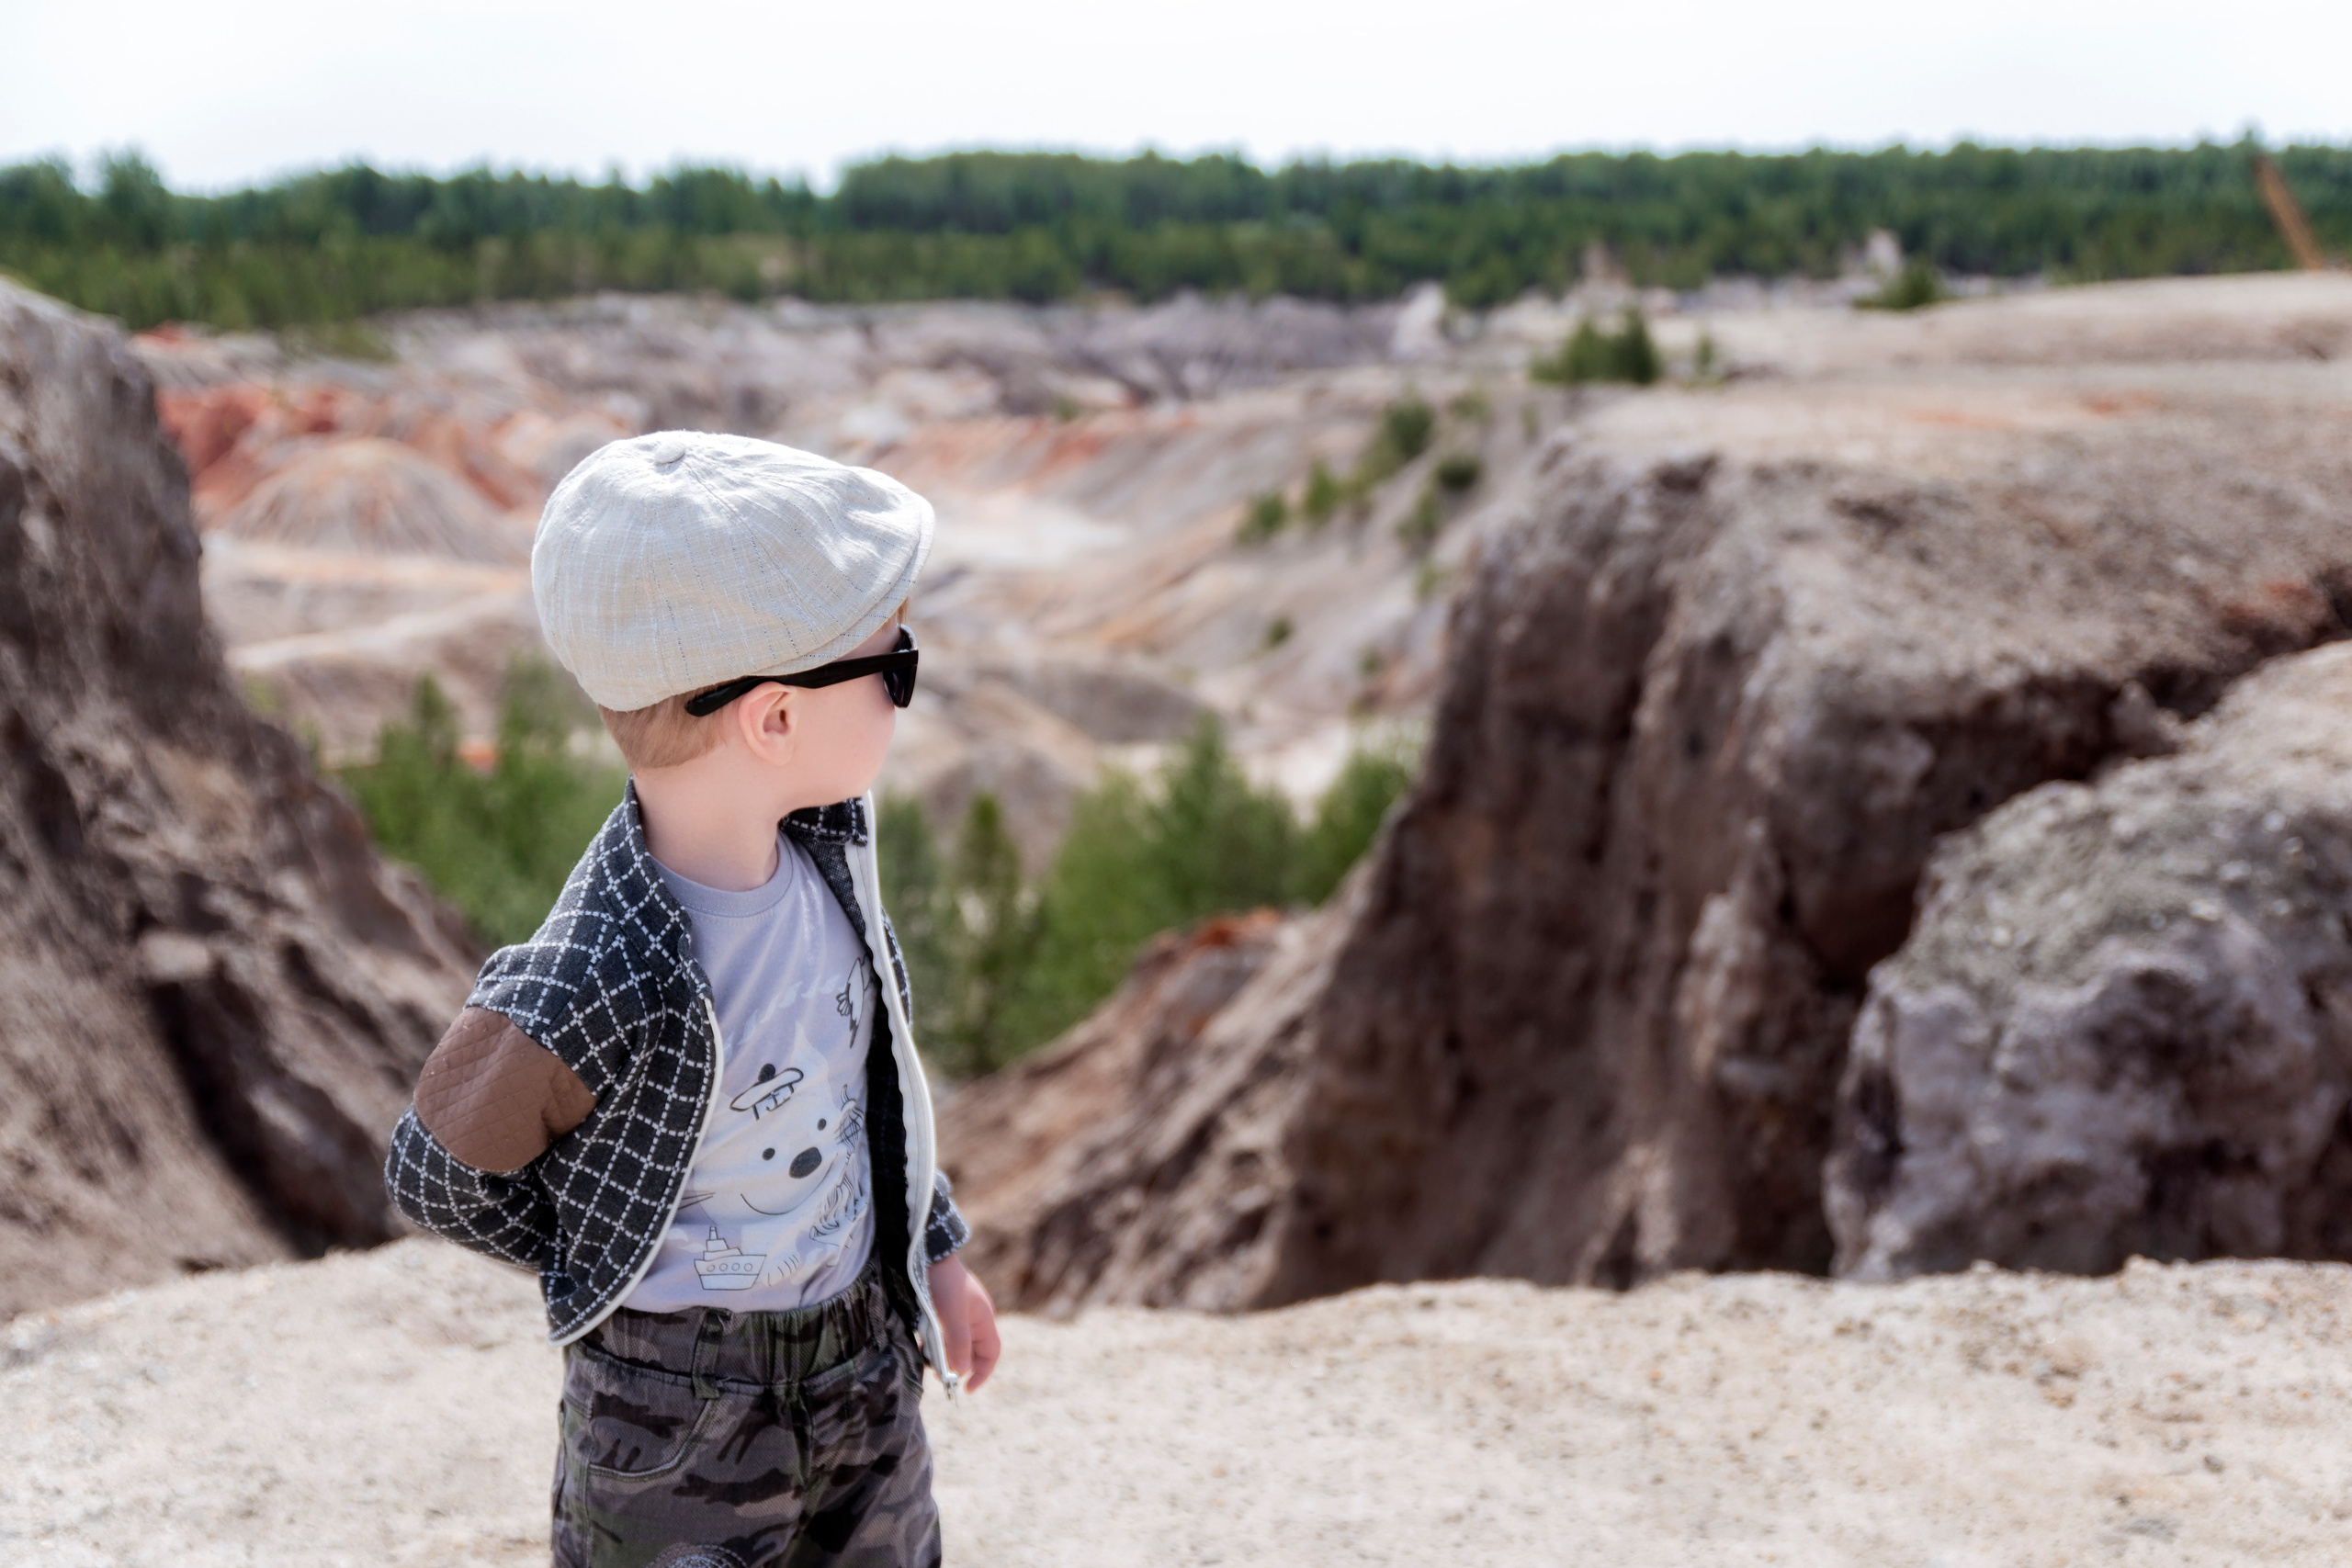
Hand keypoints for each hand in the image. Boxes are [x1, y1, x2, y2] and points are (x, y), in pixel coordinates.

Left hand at [927, 1253, 1000, 1392]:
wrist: (928, 1254)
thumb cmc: (944, 1284)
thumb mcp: (952, 1317)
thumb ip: (959, 1344)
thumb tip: (961, 1372)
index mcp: (983, 1319)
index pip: (991, 1353)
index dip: (982, 1373)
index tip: (965, 1389)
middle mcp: (974, 1318)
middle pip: (972, 1351)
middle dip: (958, 1366)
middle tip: (938, 1375)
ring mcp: (959, 1313)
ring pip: (955, 1343)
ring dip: (943, 1354)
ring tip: (926, 1359)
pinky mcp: (943, 1308)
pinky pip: (942, 1332)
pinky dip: (933, 1342)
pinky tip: (919, 1343)